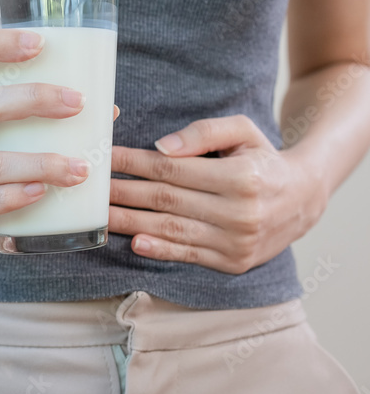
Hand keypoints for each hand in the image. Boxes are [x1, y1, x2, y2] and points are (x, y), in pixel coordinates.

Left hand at [108, 114, 327, 273]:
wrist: (303, 200)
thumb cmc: (262, 160)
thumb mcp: (243, 131)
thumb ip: (204, 132)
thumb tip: (162, 147)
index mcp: (241, 177)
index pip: (172, 169)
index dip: (132, 163)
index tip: (103, 157)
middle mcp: (240, 212)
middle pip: (165, 200)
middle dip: (122, 193)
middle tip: (90, 189)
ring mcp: (236, 241)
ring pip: (171, 230)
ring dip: (130, 223)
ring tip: (99, 215)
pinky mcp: (233, 262)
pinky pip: (187, 255)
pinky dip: (159, 250)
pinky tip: (134, 242)